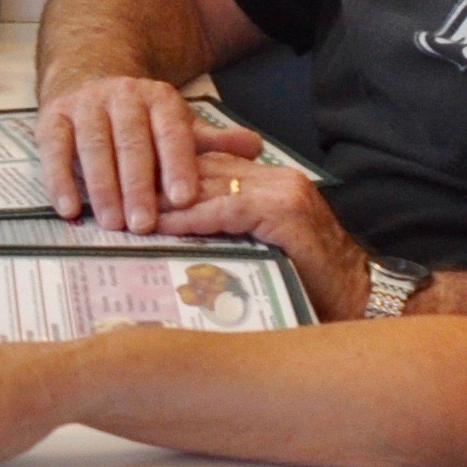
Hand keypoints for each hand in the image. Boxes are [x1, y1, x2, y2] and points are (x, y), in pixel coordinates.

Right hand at [42, 77, 239, 229]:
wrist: (87, 74)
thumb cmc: (139, 117)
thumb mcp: (175, 123)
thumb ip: (212, 141)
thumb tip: (255, 148)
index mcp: (158, 98)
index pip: (171, 132)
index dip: (177, 165)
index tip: (184, 199)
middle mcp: (122, 97)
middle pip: (131, 143)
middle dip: (138, 185)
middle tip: (143, 225)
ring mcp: (84, 105)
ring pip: (93, 146)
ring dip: (102, 187)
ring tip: (111, 223)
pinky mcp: (51, 117)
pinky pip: (54, 149)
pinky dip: (60, 179)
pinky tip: (69, 210)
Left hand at [140, 161, 365, 318]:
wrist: (358, 299)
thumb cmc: (307, 284)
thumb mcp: (258, 250)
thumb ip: (226, 235)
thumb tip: (173, 241)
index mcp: (268, 182)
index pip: (205, 168)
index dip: (162, 176)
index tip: (121, 185)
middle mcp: (275, 178)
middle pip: (201, 171)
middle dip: (153, 181)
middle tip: (109, 193)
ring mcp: (282, 192)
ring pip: (209, 186)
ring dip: (163, 198)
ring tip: (123, 209)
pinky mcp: (284, 212)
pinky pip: (226, 210)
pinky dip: (191, 217)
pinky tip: (160, 225)